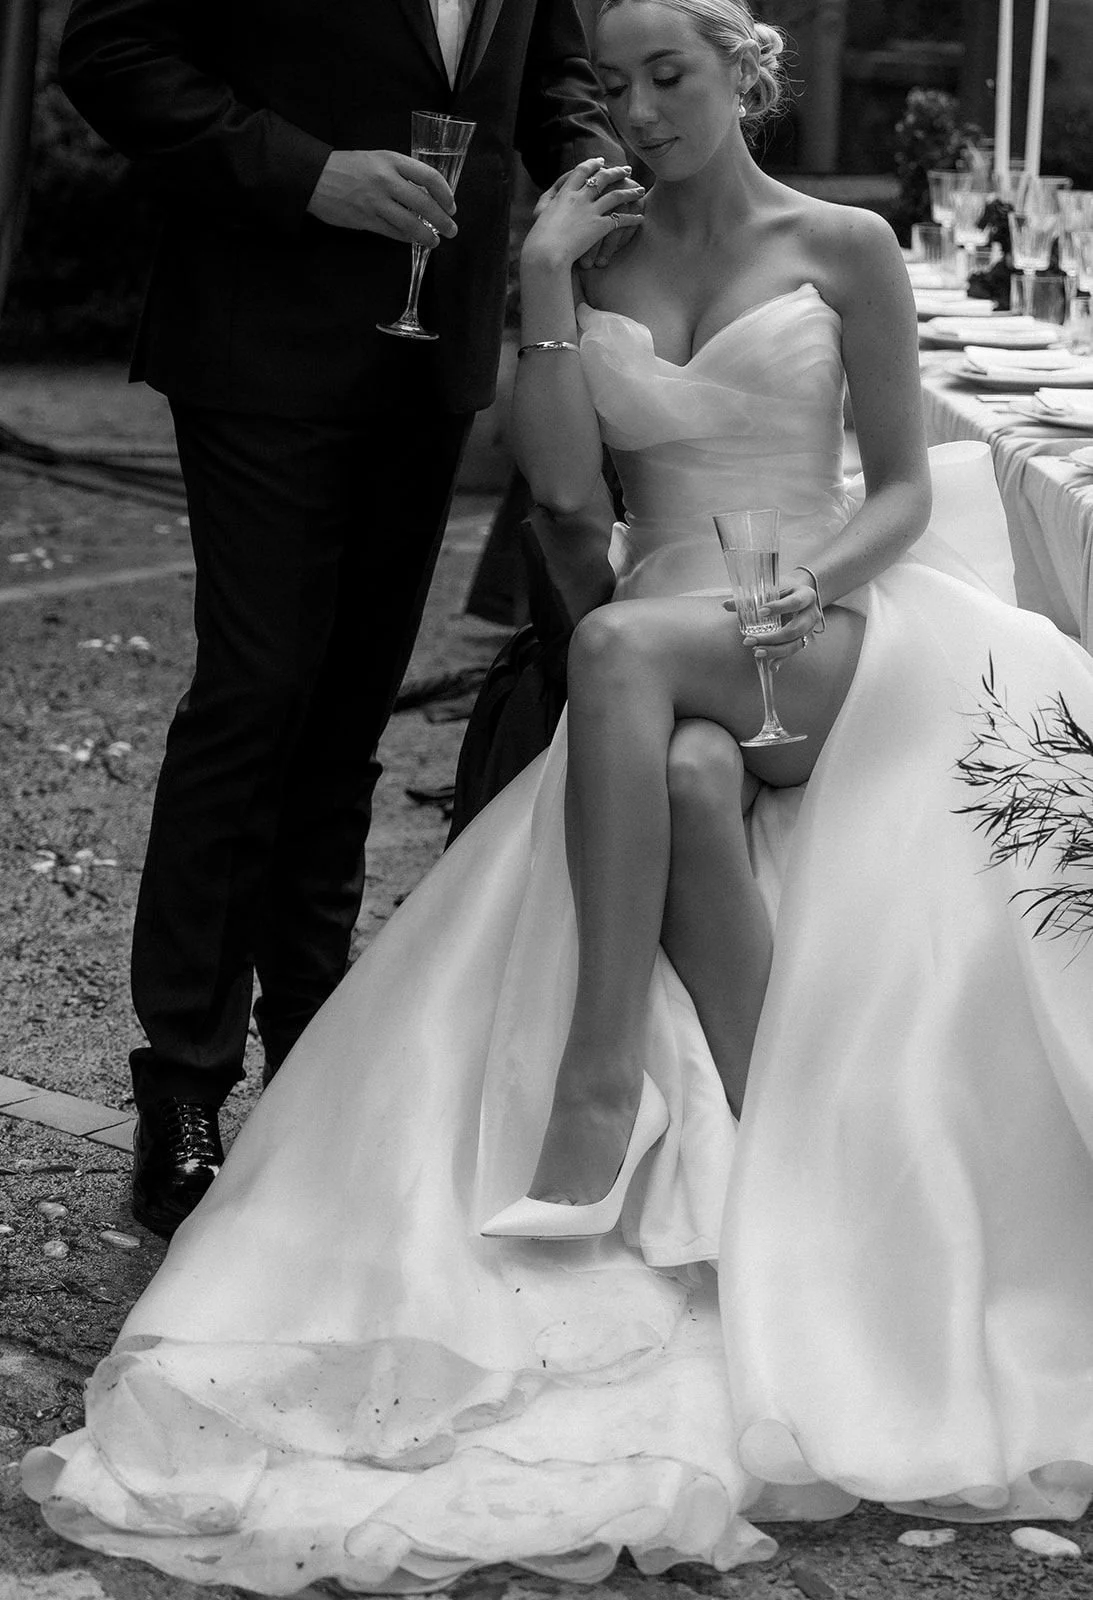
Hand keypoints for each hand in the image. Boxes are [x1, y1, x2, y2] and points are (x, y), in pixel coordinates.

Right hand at [306, 150, 458, 247]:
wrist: (315, 177)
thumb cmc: (348, 167)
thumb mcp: (377, 159)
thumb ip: (400, 173)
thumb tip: (425, 194)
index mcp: (392, 161)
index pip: (429, 177)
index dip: (445, 194)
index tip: (451, 205)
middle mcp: (386, 180)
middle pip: (424, 204)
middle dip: (442, 220)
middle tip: (452, 229)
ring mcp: (375, 202)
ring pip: (410, 223)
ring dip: (427, 236)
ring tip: (435, 241)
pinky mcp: (365, 220)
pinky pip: (393, 233)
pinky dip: (407, 238)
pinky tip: (413, 240)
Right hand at [524, 156, 643, 270]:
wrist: (545, 253)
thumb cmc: (539, 239)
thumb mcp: (541, 216)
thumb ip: (550, 206)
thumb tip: (552, 204)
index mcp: (564, 194)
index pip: (581, 172)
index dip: (593, 164)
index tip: (601, 161)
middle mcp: (579, 198)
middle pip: (602, 179)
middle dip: (617, 172)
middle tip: (627, 170)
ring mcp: (590, 211)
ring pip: (616, 196)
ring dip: (630, 191)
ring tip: (640, 190)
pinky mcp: (599, 227)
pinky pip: (620, 220)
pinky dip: (632, 218)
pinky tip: (640, 218)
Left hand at [724, 570, 822, 663]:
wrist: (802, 597)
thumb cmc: (786, 591)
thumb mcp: (774, 590)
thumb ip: (752, 598)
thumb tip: (726, 604)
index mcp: (807, 596)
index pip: (795, 603)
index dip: (778, 608)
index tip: (760, 612)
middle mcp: (811, 614)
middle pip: (795, 629)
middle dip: (772, 637)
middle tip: (749, 640)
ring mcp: (810, 630)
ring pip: (795, 644)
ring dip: (774, 650)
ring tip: (756, 652)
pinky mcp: (804, 640)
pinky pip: (793, 653)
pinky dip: (781, 660)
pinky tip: (771, 667)